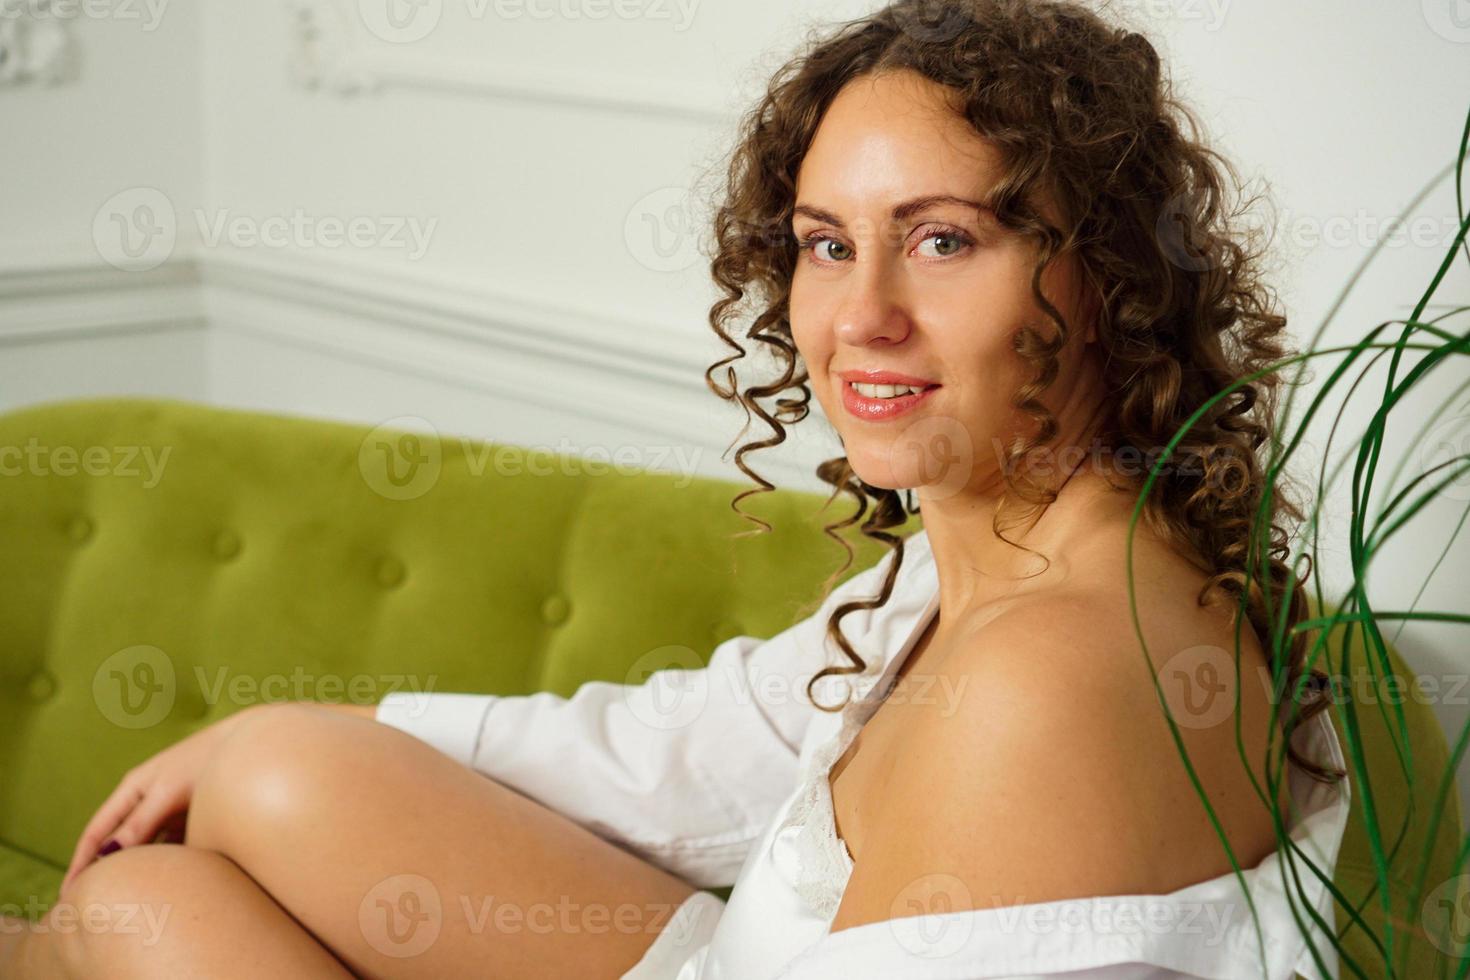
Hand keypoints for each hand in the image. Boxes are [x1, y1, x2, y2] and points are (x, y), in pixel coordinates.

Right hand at [58, 703, 270, 899]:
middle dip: (106, 872)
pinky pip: (176, 847)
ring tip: (132, 901)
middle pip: (120, 843)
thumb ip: (141, 822)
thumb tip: (107, 855)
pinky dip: (171, 864)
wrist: (252, 745)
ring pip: (149, 848)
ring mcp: (171, 810)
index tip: (69, 895)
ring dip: (140, 870)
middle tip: (97, 906)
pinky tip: (172, 883)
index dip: (81, 863)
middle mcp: (148, 801)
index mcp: (133, 789)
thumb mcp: (169, 792)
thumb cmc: (207, 761)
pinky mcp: (194, 818)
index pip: (97, 832)